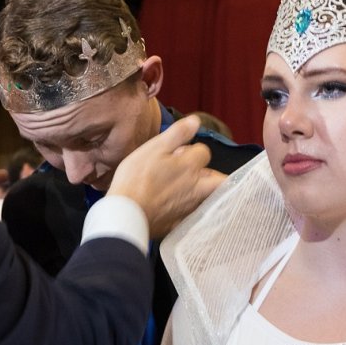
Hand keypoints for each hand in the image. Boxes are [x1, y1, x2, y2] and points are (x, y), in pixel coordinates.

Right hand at [107, 114, 224, 239]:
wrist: (125, 214)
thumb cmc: (135, 179)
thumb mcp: (154, 148)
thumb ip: (178, 134)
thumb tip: (196, 121)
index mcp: (190, 167)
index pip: (204, 152)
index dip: (191, 150)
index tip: (177, 153)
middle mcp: (196, 188)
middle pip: (219, 180)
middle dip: (213, 175)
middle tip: (196, 172)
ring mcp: (190, 207)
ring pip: (207, 197)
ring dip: (201, 190)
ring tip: (182, 187)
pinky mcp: (180, 222)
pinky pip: (192, 214)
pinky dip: (189, 207)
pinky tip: (175, 205)